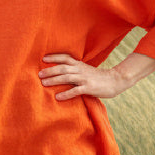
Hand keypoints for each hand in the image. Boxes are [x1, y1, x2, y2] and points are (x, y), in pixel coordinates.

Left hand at [39, 52, 154, 100]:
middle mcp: (81, 70)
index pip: (65, 58)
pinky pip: (75, 91)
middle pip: (62, 67)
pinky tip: (58, 97)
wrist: (116, 80)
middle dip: (50, 70)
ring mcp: (84, 79)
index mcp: (80, 65)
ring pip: (66, 77)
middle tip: (39, 74)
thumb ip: (76, 71)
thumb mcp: (86, 70)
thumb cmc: (99, 77)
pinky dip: (66, 94)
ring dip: (54, 80)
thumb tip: (63, 73)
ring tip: (43, 83)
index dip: (54, 57)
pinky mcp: (89, 88)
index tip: (43, 58)